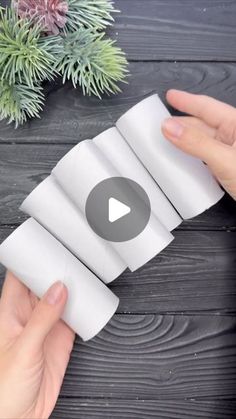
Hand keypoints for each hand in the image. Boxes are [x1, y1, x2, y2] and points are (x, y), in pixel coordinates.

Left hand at [0, 271, 74, 418]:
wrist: (19, 418)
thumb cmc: (4, 388)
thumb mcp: (23, 349)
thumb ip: (42, 319)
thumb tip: (58, 290)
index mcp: (10, 313)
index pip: (19, 277)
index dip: (30, 259)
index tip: (45, 245)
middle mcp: (29, 316)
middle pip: (43, 283)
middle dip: (55, 269)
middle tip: (70, 257)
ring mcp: (46, 327)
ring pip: (61, 298)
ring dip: (71, 287)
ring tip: (83, 273)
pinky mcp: (61, 339)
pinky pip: (75, 316)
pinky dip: (83, 307)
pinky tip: (88, 300)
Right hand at [162, 90, 235, 199]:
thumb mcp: (225, 159)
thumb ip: (196, 143)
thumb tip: (170, 126)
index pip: (207, 106)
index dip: (186, 100)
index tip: (171, 95)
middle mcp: (234, 137)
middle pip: (203, 124)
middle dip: (182, 122)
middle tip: (161, 123)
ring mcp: (232, 154)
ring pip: (203, 142)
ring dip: (185, 141)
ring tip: (168, 141)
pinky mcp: (230, 169)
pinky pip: (206, 158)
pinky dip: (193, 157)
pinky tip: (184, 161)